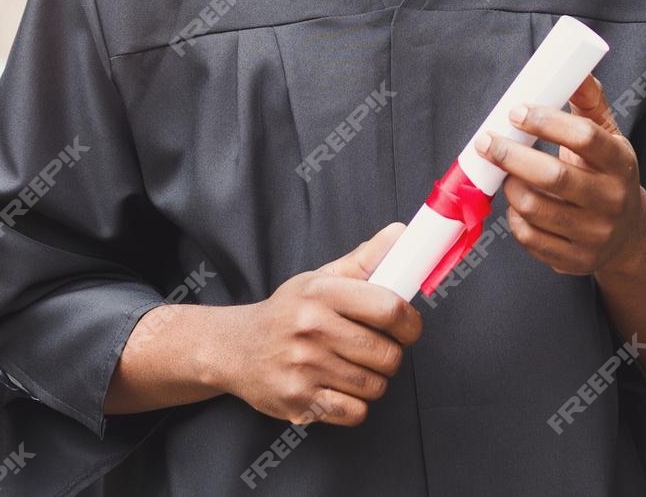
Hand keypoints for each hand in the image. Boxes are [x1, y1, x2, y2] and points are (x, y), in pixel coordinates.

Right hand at [214, 223, 420, 427]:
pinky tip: (339, 390)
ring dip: (373, 382)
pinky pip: (355, 413)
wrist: (235, 348)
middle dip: (391, 356)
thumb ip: (364, 260)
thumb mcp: (319, 279)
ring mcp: (304, 366)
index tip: (409, 328)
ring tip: (354, 369)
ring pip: (374, 386)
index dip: (410, 323)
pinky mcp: (298, 400)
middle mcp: (311, 327)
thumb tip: (401, 233)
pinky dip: (355, 406)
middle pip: (387, 354)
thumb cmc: (287, 313)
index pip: (389, 307)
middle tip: (377, 352)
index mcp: (321, 292)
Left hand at [476, 75, 645, 278]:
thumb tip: (575, 67)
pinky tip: (516, 204)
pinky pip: (530, 238)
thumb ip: (589, 102)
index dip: (546, 121)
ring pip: (535, 209)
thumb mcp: (609, 136)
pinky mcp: (575, 260)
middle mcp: (612, 199)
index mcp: (621, 161)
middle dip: (511, 156)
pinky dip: (514, 218)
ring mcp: (595, 234)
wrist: (628, 235)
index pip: (585, 137)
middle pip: (554, 177)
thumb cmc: (608, 174)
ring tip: (505, 173)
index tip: (515, 111)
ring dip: (510, 187)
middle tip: (487, 142)